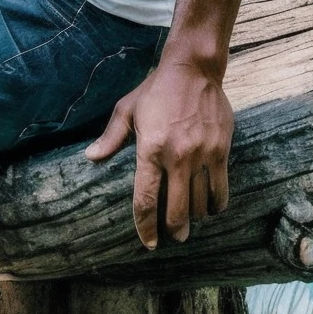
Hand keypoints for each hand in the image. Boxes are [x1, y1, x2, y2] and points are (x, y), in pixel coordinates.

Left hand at [84, 60, 233, 248]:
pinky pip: (221, 189)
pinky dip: (216, 204)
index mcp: (149, 149)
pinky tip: (211, 207)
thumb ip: (111, 137)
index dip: (145, 227)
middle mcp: (176, 157)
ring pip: (200, 204)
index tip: (148, 243)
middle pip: (177, 211)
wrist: (193, 70)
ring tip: (190, 219)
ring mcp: (201, 155)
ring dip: (195, 217)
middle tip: (173, 237)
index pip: (145, 199)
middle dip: (174, 231)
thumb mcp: (127, 109)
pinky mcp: (221, 151)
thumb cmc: (155, 90)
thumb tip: (91, 158)